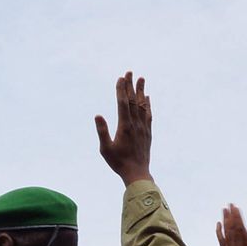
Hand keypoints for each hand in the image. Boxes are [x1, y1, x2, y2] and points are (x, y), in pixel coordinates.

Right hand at [95, 71, 152, 185]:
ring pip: (142, 105)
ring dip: (141, 91)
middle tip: (129, 72)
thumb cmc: (118, 162)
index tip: (120, 78)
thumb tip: (98, 115)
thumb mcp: (105, 149)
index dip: (121, 90)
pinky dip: (147, 104)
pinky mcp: (148, 132)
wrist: (137, 173)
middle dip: (130, 86)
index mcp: (124, 126)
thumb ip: (102, 131)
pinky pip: (148, 114)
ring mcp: (143, 127)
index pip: (122, 103)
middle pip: (133, 101)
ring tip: (141, 79)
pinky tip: (147, 98)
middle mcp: (135, 124)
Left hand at [215, 205, 246, 245]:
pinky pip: (221, 239)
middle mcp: (235, 243)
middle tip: (229, 204)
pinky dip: (219, 231)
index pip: (239, 226)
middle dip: (230, 214)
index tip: (236, 207)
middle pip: (231, 226)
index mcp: (245, 243)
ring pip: (226, 231)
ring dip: (225, 220)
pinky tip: (218, 224)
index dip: (237, 216)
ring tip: (224, 210)